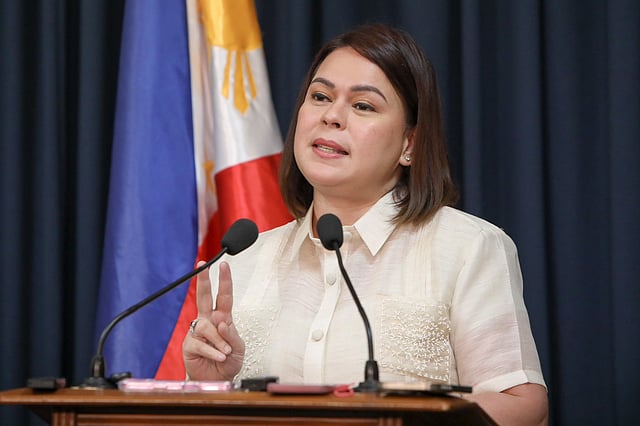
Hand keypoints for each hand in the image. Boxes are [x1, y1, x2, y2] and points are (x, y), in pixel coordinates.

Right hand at [182, 261, 244, 380]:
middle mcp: (208, 321)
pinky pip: (200, 343)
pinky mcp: (189, 345)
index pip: (224, 296)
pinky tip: (220, 356)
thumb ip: (232, 334)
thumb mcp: (239, 347)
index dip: (224, 281)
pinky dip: (213, 351)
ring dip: (219, 340)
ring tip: (226, 351)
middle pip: (204, 297)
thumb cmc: (229, 361)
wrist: (218, 380)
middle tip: (203, 266)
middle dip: (203, 281)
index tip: (224, 265)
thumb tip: (222, 322)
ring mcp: (197, 332)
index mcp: (222, 317)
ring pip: (205, 326)